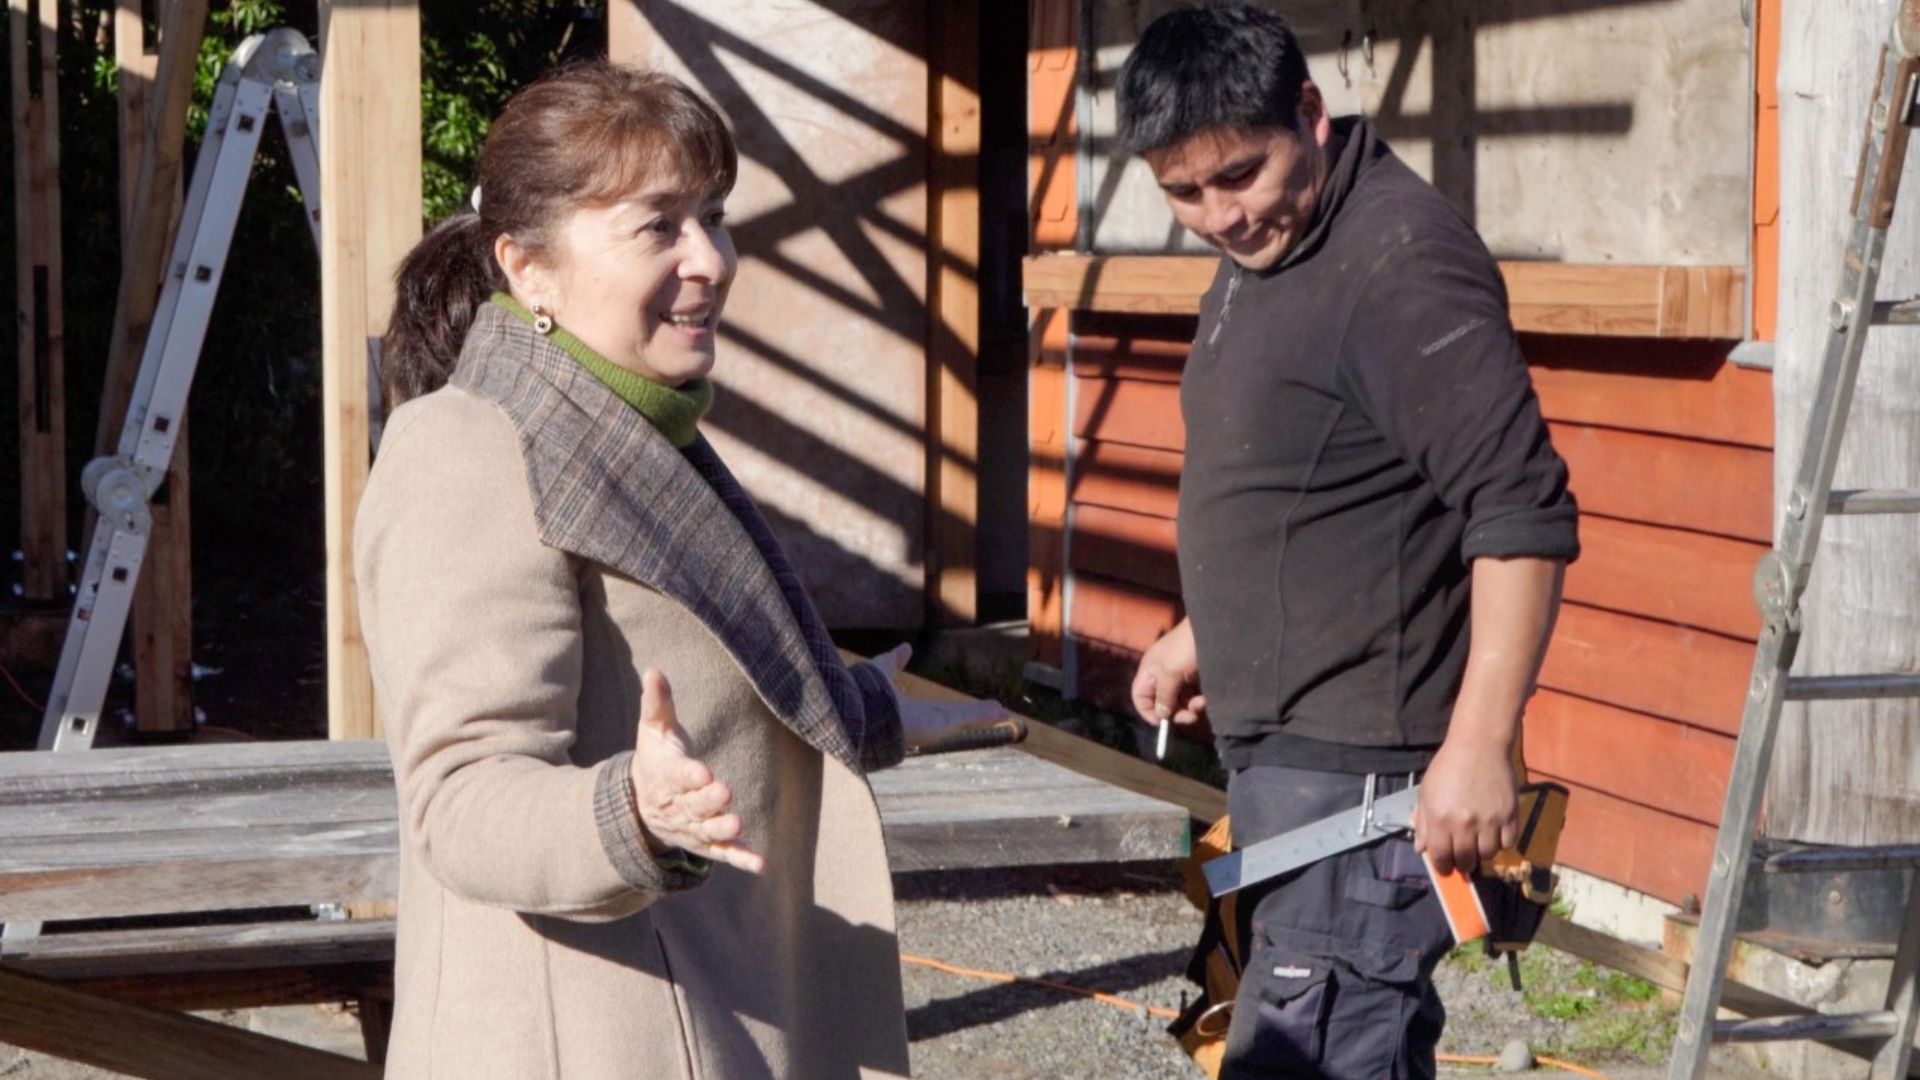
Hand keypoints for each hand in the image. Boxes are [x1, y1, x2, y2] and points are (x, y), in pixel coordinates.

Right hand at [630, 670, 764, 873]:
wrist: (640, 806)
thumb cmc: (656, 759)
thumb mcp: (653, 730)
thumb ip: (657, 704)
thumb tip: (654, 670)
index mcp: (666, 777)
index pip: (677, 776)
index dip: (689, 775)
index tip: (703, 771)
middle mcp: (678, 806)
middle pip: (693, 805)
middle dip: (708, 801)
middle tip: (724, 792)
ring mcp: (692, 828)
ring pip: (707, 832)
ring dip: (722, 831)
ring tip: (737, 824)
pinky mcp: (706, 844)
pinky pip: (723, 855)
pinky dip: (741, 860)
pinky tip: (761, 864)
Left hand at [867, 644, 1009, 744]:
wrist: (862, 711)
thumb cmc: (867, 693)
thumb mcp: (882, 669)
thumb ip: (894, 661)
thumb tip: (905, 647)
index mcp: (911, 712)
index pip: (937, 711)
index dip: (952, 710)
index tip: (963, 711)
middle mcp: (924, 721)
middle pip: (957, 716)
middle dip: (974, 715)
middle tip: (995, 712)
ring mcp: (935, 725)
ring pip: (964, 718)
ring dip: (984, 715)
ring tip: (1004, 711)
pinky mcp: (942, 724)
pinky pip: (967, 717)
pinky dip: (985, 715)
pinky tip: (1002, 711)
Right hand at [1129, 617, 1205, 726]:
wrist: (1213, 629)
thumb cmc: (1186, 647)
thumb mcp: (1171, 673)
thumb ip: (1164, 696)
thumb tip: (1161, 715)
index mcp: (1149, 672)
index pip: (1140, 697)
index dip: (1148, 712)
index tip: (1163, 723)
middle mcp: (1161, 675)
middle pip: (1162, 703)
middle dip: (1175, 712)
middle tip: (1190, 717)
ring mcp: (1178, 675)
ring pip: (1179, 701)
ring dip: (1190, 706)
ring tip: (1202, 703)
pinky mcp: (1194, 675)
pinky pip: (1192, 695)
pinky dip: (1198, 700)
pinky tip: (1207, 698)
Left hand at [1413, 732, 1516, 876]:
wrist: (1478, 746)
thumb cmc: (1447, 768)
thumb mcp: (1426, 793)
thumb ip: (1422, 823)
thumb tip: (1421, 849)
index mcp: (1439, 819)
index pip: (1441, 857)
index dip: (1442, 867)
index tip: (1445, 867)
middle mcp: (1464, 824)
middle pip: (1465, 860)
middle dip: (1462, 863)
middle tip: (1462, 857)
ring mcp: (1489, 821)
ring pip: (1487, 855)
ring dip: (1481, 853)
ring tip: (1478, 843)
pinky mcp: (1510, 816)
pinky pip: (1507, 843)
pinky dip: (1501, 843)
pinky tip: (1494, 834)